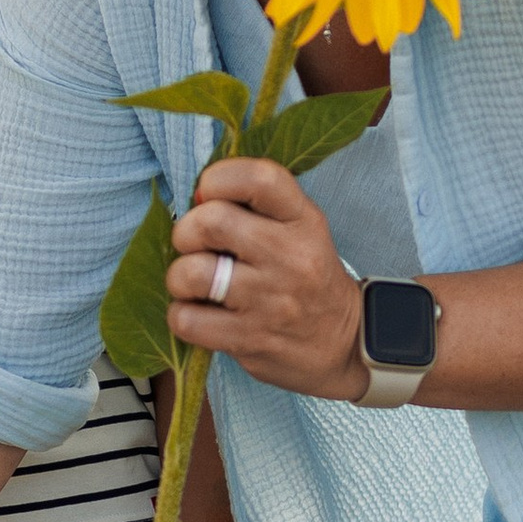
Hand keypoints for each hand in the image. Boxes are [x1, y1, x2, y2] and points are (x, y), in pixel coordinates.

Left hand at [169, 157, 366, 402]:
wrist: (344, 343)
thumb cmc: (308, 278)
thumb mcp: (301, 230)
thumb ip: (257, 206)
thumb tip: (195, 197)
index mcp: (303, 221)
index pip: (259, 179)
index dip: (218, 178)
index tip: (207, 193)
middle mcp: (290, 257)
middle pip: (211, 222)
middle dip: (186, 231)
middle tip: (194, 245)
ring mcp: (270, 301)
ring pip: (192, 273)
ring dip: (178, 277)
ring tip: (194, 284)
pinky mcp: (250, 339)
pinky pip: (187, 319)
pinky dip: (182, 315)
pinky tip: (200, 314)